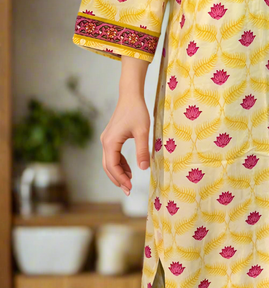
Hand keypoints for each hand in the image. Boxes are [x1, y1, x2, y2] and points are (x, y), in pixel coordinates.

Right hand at [101, 56, 150, 195]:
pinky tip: (129, 169)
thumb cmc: (137, 111)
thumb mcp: (142, 132)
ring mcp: (107, 139)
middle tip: (128, 191)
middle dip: (117, 179)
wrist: (130, 95)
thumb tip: (143, 169)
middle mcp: (105, 142)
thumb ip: (142, 150)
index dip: (120, 179)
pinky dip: (119, 164)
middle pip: (108, 166)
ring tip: (129, 182)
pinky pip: (113, 155)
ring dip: (118, 172)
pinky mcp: (111, 137)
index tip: (130, 188)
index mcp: (110, 142)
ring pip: (109, 162)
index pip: (112, 166)